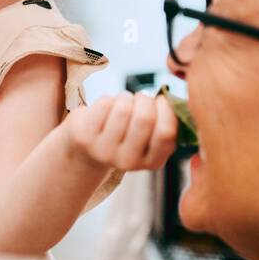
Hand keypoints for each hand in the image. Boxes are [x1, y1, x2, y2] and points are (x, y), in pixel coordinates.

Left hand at [62, 91, 176, 170]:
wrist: (87, 150)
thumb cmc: (126, 136)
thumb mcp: (149, 137)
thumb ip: (165, 124)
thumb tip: (174, 101)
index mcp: (152, 163)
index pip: (166, 132)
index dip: (166, 108)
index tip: (161, 101)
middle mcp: (128, 162)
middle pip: (145, 117)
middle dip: (145, 99)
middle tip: (140, 98)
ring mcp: (104, 151)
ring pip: (123, 108)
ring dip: (125, 97)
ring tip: (122, 102)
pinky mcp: (84, 138)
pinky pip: (104, 104)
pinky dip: (107, 98)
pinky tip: (105, 108)